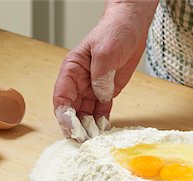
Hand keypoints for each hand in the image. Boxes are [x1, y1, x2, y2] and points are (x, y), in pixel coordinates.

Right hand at [53, 0, 157, 141]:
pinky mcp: (107, 93)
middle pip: (71, 110)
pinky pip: (101, 112)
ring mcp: (92, 89)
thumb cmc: (114, 32)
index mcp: (72, 71)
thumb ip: (100, 75)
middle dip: (76, 127)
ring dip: (88, 127)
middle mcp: (79, 83)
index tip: (72, 128)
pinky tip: (104, 131)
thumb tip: (100, 95)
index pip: (61, 98)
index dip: (64, 116)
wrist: (131, 28)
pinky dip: (102, 122)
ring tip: (95, 139)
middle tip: (84, 140)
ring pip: (85, 114)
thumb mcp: (105, 51)